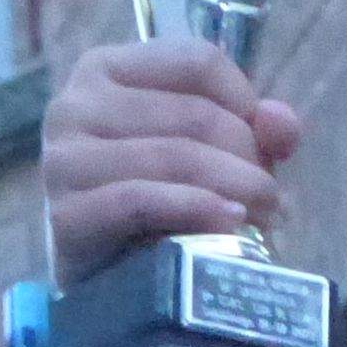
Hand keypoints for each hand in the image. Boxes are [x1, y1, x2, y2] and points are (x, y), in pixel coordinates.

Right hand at [42, 41, 305, 289]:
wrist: (114, 286)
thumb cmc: (163, 208)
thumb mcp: (214, 158)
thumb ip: (255, 131)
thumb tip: (282, 120)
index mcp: (106, 70)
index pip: (197, 60)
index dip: (245, 102)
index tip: (263, 146)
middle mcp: (75, 104)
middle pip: (195, 113)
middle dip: (249, 159)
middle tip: (274, 201)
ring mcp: (64, 159)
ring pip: (176, 155)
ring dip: (236, 189)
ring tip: (263, 219)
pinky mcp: (66, 214)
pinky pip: (143, 200)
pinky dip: (196, 210)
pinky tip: (231, 224)